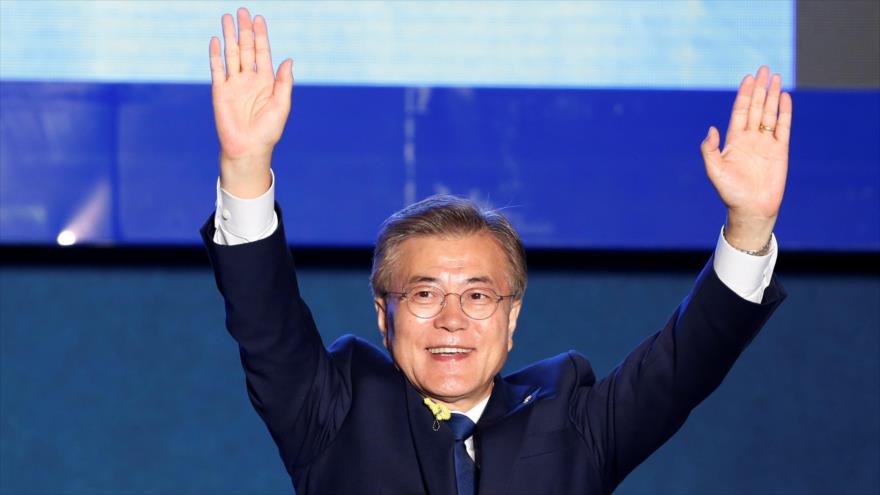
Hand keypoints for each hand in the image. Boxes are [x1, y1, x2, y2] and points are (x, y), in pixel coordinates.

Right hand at [210, 7, 292, 197]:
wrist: (248, 148)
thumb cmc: (268, 131)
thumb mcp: (282, 106)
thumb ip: (284, 83)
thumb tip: (288, 59)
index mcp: (266, 82)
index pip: (262, 52)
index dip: (261, 35)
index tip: (259, 18)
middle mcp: (249, 79)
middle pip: (246, 48)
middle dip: (244, 30)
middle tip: (242, 10)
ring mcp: (234, 84)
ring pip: (231, 54)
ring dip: (229, 36)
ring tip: (227, 18)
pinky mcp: (220, 91)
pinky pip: (217, 69)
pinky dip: (216, 54)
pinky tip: (217, 39)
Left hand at [701, 66, 791, 250]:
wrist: (751, 209)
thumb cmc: (730, 192)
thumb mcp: (714, 170)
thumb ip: (709, 149)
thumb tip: (711, 128)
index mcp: (733, 141)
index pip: (740, 112)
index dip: (744, 95)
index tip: (748, 78)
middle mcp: (750, 139)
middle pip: (756, 108)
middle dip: (759, 89)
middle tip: (764, 69)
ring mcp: (766, 143)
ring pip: (770, 114)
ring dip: (773, 96)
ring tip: (776, 77)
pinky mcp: (780, 151)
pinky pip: (783, 128)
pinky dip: (784, 112)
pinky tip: (785, 98)